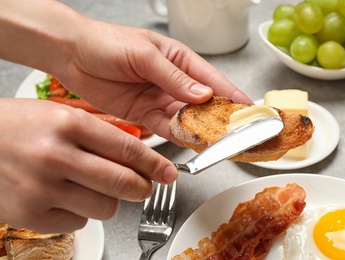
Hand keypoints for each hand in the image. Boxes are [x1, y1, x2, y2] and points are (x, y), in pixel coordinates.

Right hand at [0, 98, 176, 232]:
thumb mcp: (59, 114)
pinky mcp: (31, 215)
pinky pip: (80, 220)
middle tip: (145, 186)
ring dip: (113, 201)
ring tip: (99, 188)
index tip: (168, 172)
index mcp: (67, 124)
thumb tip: (136, 152)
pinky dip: (83, 210)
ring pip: (106, 207)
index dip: (154, 163)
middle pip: (123, 183)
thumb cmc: (17, 126)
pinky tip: (69, 196)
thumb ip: (99, 132)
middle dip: (143, 188)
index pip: (127, 148)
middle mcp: (56, 156)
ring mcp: (42, 188)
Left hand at [54, 21, 251, 143]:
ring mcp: (160, 99)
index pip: (213, 80)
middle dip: (220, 120)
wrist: (72, 55)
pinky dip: (177, 135)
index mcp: (180, 60)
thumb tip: (204, 94)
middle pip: (204, 104)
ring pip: (187, 119)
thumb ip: (174, 77)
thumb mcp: (145, 55)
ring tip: (215, 144)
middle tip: (235, 136)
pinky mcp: (145, 114)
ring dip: (200, 131)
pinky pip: (166, 127)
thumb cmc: (107, 43)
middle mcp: (174, 81)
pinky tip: (188, 142)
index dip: (232, 96)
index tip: (248, 112)